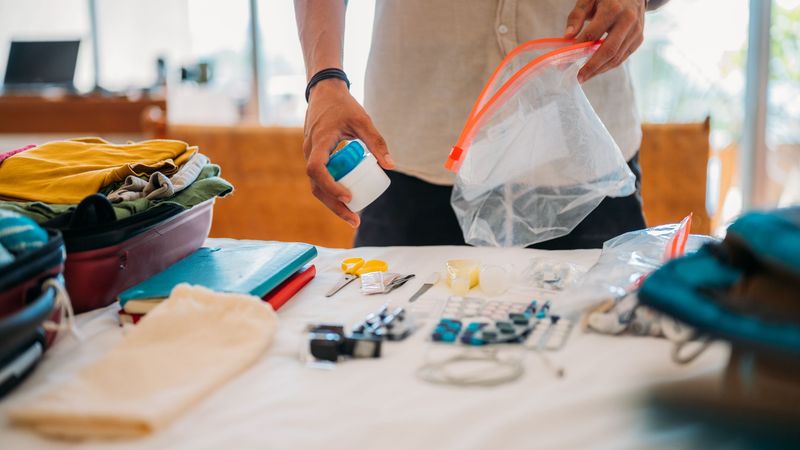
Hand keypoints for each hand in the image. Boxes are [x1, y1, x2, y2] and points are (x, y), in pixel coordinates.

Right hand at [303, 78, 394, 227]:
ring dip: (332, 203)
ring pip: (317, 186)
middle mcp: (310, 151)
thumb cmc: (343, 105)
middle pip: (316, 186)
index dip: (331, 186)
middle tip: (354, 219)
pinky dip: (332, 192)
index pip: (316, 169)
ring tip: (352, 217)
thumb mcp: (362, 121)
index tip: (348, 196)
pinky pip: (320, 179)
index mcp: (319, 142)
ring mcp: (310, 155)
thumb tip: (392, 166)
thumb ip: (376, 141)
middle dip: (334, 206)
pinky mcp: (315, 156)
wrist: (324, 91)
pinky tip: (347, 201)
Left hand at [564, 0, 645, 82]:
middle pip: (608, 50)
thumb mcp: (588, 0)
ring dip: (599, 70)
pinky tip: (596, 70)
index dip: (578, 49)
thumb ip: (576, 17)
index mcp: (613, 9)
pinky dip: (608, 66)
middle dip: (592, 66)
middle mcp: (627, 21)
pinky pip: (622, 57)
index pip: (593, 34)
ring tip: (584, 76)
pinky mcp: (638, 39)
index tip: (565, 61)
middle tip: (578, 78)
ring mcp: (635, 31)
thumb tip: (567, 37)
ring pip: (616, 57)